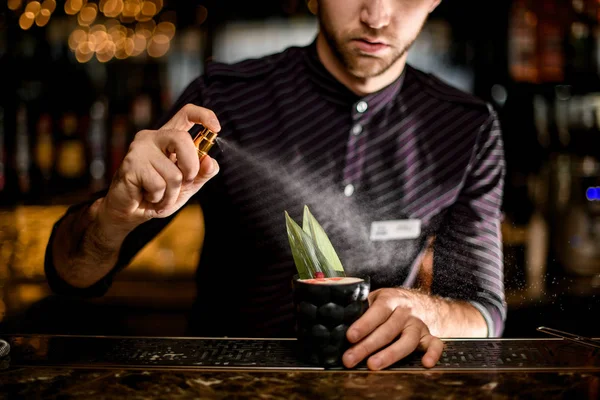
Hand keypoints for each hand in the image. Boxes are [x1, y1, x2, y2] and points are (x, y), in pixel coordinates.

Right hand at [98, 104, 220, 228]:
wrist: (130, 212)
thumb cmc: (158, 195)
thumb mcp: (187, 185)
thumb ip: (202, 173)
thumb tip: (211, 161)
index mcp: (169, 137)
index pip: (186, 114)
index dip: (204, 116)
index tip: (216, 129)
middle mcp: (153, 137)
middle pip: (183, 139)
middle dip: (191, 167)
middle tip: (183, 182)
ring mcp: (140, 148)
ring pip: (174, 172)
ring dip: (172, 193)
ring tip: (159, 194)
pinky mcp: (131, 163)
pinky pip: (159, 185)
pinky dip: (159, 198)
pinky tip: (147, 196)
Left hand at [342, 288, 443, 370]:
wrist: (418, 301)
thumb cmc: (388, 303)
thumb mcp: (374, 298)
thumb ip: (361, 307)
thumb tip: (338, 321)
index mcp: (389, 300)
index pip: (376, 312)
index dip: (363, 324)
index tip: (349, 336)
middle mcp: (405, 312)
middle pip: (387, 330)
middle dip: (367, 346)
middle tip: (350, 358)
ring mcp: (418, 324)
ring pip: (407, 340)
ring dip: (390, 354)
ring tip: (373, 365)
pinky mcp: (429, 335)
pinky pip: (436, 344)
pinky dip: (434, 353)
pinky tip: (426, 364)